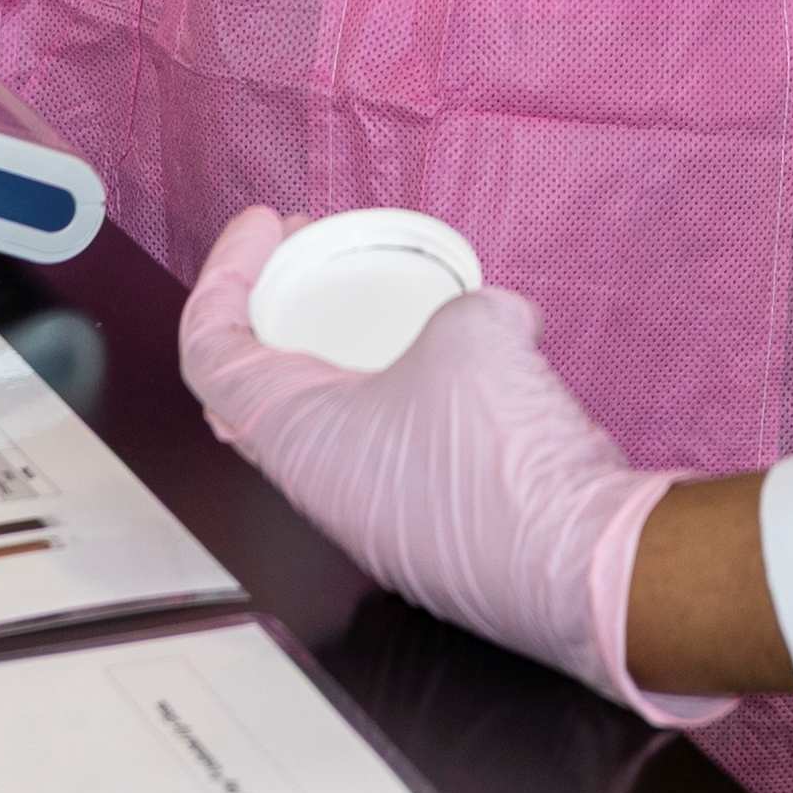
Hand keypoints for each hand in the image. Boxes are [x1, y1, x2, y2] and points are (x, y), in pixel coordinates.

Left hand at [179, 210, 713, 720]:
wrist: (583, 566)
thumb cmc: (503, 470)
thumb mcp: (474, 332)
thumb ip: (460, 304)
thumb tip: (487, 316)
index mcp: (296, 436)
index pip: (209, 351)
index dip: (224, 274)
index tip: (262, 226)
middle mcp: (319, 480)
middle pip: (258, 379)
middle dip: (278, 304)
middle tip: (310, 251)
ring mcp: (372, 507)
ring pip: (329, 412)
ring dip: (344, 347)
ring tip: (393, 297)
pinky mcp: (426, 520)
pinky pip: (389, 439)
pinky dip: (399, 385)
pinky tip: (461, 361)